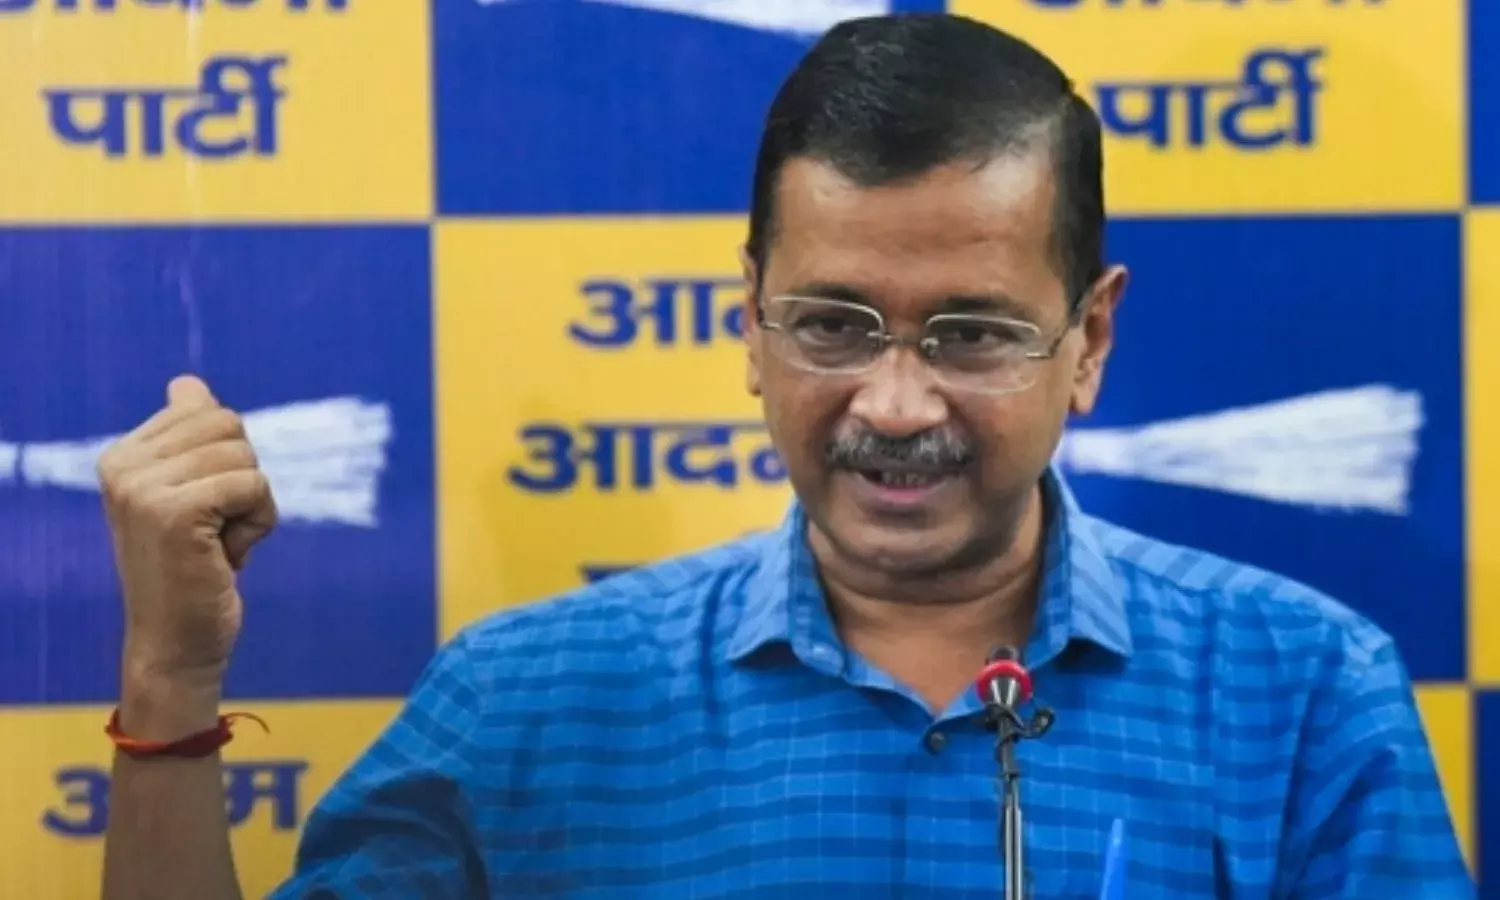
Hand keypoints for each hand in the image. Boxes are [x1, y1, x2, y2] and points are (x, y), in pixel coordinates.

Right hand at [98, 375, 277, 688]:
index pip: (209, 411)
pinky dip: (259, 521)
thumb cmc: (193, 569)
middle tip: (215, 530)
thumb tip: (187, 383)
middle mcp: (122, 465)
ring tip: (218, 546)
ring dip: (252, 505)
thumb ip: (188, 438)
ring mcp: (142, 488)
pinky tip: (228, 556)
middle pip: (230, 425)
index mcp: (122, 455)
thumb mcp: (190, 494)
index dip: (228, 463)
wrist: (178, 644)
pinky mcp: (172, 512)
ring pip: (245, 457)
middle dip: (244, 478)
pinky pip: (254, 485)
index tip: (201, 513)